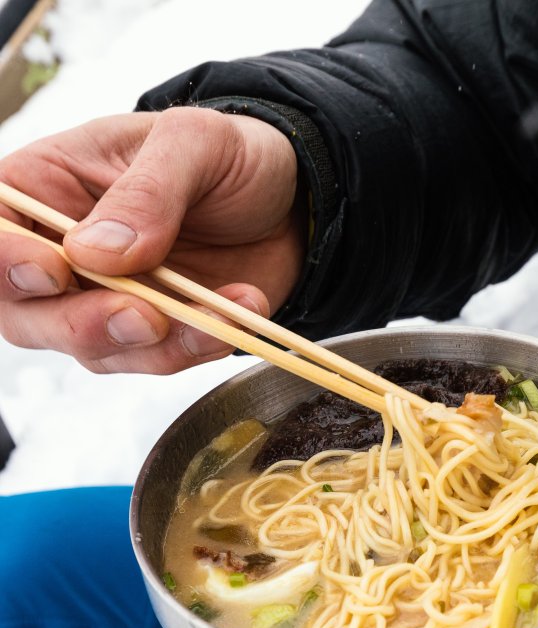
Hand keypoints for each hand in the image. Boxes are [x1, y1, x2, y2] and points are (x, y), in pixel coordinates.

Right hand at [0, 106, 303, 373]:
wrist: (294, 201)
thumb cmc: (233, 155)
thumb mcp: (195, 144)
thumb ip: (147, 193)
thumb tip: (92, 254)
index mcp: (47, 187)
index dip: (4, 262)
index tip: (54, 272)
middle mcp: (64, 253)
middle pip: (26, 312)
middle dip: (81, 323)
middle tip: (142, 315)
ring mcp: (109, 299)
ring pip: (97, 348)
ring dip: (156, 345)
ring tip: (214, 315)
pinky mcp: (158, 332)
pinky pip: (159, 358)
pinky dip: (199, 346)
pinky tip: (239, 312)